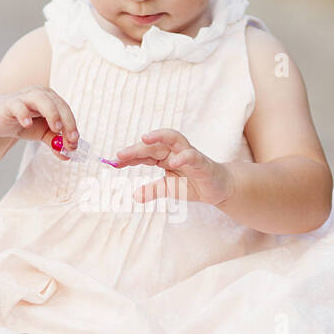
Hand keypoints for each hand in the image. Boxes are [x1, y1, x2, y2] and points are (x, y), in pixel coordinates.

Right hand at [0, 87, 78, 145]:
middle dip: (66, 121)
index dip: (72, 125)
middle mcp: (39, 94)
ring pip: (40, 99)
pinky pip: (17, 106)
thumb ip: (55, 142)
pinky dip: (23, 114)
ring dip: (51, 113)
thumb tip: (68, 155)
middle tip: (71, 138)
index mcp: (51, 99)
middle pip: (57, 104)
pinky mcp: (9, 104)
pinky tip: (27, 124)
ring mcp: (24, 98)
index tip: (75, 141)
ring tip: (56, 128)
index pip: (65, 110)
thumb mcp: (42, 133)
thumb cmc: (23, 122)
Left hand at [113, 129, 233, 206]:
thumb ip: (153, 190)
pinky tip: (174, 161)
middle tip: (120, 154)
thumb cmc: (194, 184)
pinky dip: (184, 157)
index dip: (130, 156)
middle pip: (155, 144)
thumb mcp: (169, 189)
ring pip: (175, 139)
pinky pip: (193, 156)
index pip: (145, 153)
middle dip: (137, 148)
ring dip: (160, 137)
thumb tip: (134, 195)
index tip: (114, 162)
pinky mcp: (203, 163)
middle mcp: (176, 151)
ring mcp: (190, 154)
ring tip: (145, 139)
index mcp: (166, 156)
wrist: (220, 188)